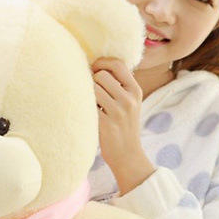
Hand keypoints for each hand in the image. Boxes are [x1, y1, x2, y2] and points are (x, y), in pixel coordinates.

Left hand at [91, 57, 154, 193]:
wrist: (127, 156)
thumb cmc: (123, 127)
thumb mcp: (130, 103)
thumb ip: (119, 85)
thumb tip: (95, 66)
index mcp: (135, 91)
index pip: (118, 64)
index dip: (102, 62)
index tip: (93, 68)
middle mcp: (129, 99)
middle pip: (101, 75)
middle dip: (91, 81)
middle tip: (91, 93)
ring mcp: (118, 112)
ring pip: (92, 88)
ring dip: (86, 94)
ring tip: (90, 105)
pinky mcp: (105, 124)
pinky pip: (87, 105)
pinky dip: (83, 106)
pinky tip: (87, 114)